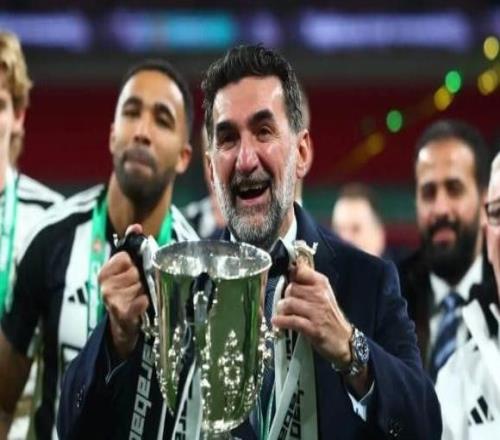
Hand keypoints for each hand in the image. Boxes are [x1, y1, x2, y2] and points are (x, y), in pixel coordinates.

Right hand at [99, 224, 148, 358]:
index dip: (135, 262)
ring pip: (140, 286)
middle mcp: (105, 285)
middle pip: (135, 271)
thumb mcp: (127, 269)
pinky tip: (144, 303)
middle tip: (142, 286)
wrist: (124, 325)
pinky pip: (139, 302)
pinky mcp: (121, 314)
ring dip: (146, 291)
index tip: (135, 270)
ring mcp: (112, 300)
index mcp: (105, 272)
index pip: (124, 256)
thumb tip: (135, 226)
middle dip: (143, 278)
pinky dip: (144, 302)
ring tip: (141, 296)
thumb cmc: (128, 292)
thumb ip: (131, 245)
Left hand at [272, 262, 352, 365]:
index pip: (300, 270)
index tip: (285, 278)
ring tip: (282, 313)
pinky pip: (291, 320)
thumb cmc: (330, 316)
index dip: (289, 273)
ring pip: (289, 303)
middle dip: (285, 296)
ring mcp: (317, 311)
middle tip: (285, 303)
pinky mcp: (313, 327)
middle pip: (291, 288)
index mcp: (321, 283)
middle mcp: (320, 295)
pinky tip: (277, 322)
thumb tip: (290, 273)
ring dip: (281, 310)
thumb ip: (307, 283)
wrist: (343, 340)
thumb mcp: (323, 294)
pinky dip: (281, 321)